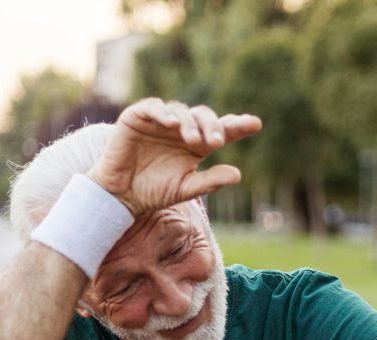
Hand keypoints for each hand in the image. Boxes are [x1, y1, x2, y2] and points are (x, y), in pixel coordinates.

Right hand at [86, 98, 261, 216]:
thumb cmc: (155, 191)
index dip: (238, 125)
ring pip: (181, 111)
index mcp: (198, 145)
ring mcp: (160, 122)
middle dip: (213, 126)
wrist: (121, 195)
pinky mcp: (138, 117)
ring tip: (195, 141)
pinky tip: (170, 123)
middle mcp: (182, 129)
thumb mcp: (185, 190)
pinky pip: (153, 107)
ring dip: (190, 123)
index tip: (255, 124)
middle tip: (218, 141)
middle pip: (204, 116)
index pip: (222, 130)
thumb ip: (210, 182)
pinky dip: (162, 112)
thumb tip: (238, 175)